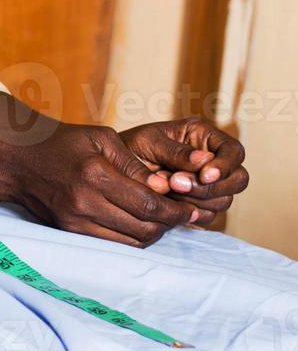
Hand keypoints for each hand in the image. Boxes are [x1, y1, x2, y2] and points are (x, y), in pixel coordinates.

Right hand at [7, 123, 194, 247]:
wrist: (18, 160)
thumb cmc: (63, 143)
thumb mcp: (101, 137)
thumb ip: (135, 163)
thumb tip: (166, 188)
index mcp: (94, 174)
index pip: (148, 204)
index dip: (176, 210)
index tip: (192, 208)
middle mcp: (84, 202)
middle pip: (143, 228)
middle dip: (170, 224)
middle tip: (184, 214)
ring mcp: (75, 221)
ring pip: (131, 241)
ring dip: (153, 233)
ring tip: (164, 219)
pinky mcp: (70, 231)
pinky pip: (113, 243)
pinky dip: (133, 237)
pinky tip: (140, 223)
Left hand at [120, 117, 248, 224]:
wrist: (112, 170)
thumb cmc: (129, 147)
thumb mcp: (149, 142)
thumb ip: (176, 152)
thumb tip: (204, 160)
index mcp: (204, 137)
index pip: (234, 151)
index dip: (225, 165)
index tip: (205, 175)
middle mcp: (212, 160)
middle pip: (238, 179)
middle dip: (211, 186)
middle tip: (177, 184)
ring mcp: (208, 184)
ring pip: (224, 200)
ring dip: (198, 199)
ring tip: (166, 189)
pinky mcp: (199, 203)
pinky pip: (208, 214)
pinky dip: (191, 211)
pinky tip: (168, 202)